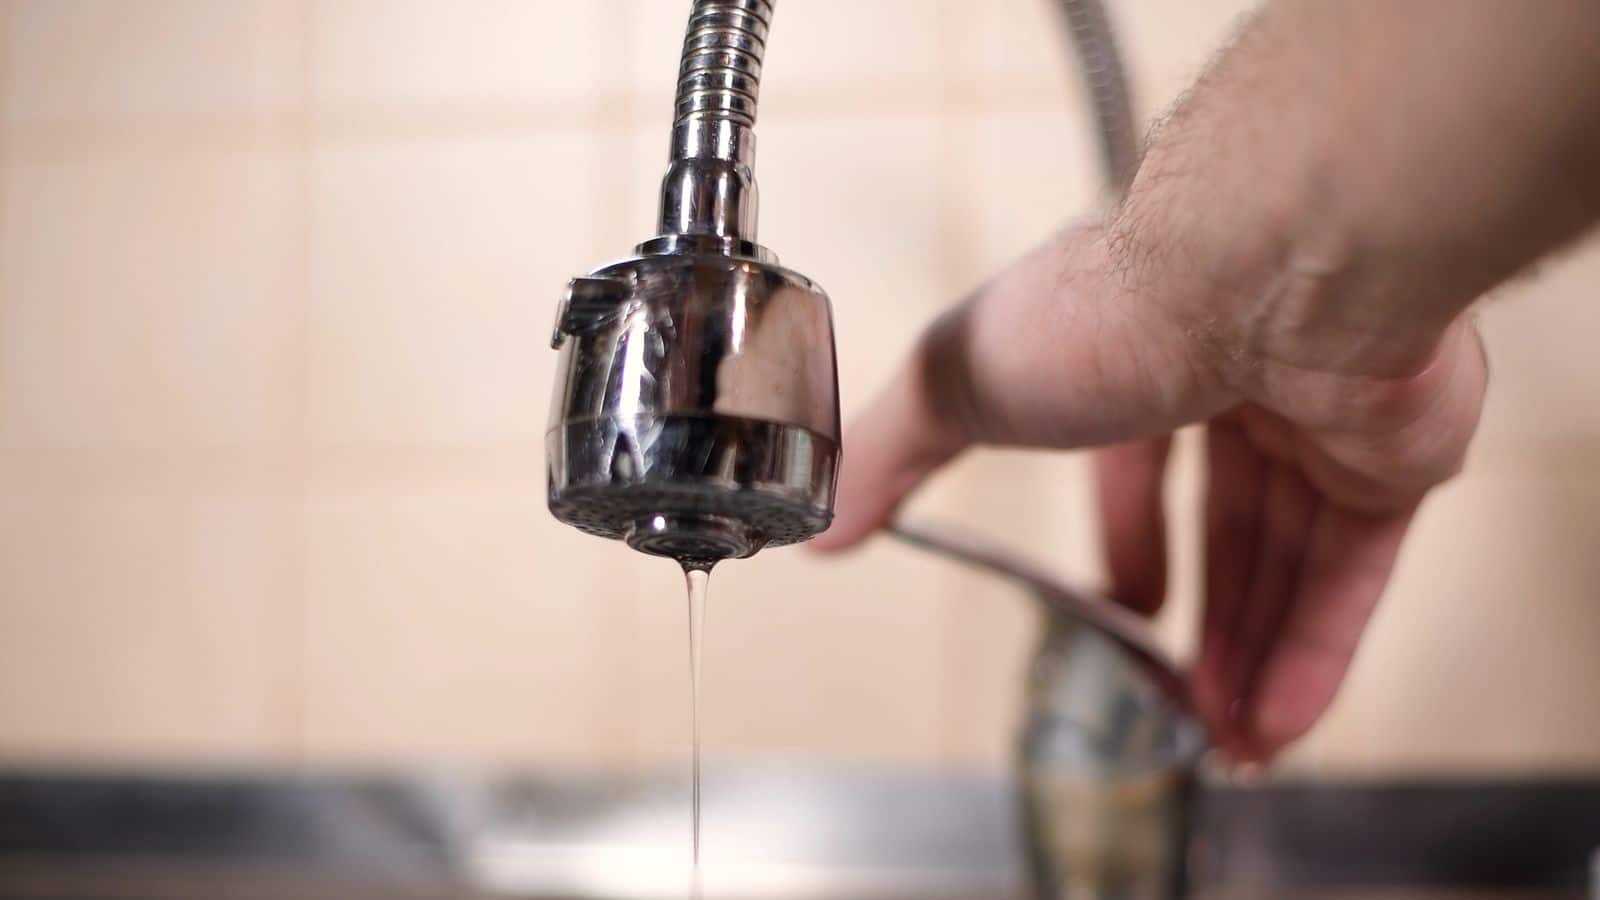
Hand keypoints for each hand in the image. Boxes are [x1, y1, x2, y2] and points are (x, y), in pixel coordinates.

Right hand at [810, 226, 1487, 761]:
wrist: (1263, 272)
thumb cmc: (1107, 308)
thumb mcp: (958, 385)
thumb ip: (889, 455)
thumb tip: (821, 526)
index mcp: (1140, 353)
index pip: (1139, 465)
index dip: (1128, 545)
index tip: (1121, 608)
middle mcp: (1240, 381)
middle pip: (1225, 526)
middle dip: (1198, 624)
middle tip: (1173, 704)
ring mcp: (1322, 418)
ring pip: (1289, 562)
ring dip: (1251, 659)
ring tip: (1221, 743)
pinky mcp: (1392, 457)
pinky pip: (1354, 577)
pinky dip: (1314, 658)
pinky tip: (1276, 725)